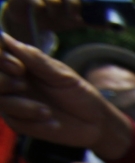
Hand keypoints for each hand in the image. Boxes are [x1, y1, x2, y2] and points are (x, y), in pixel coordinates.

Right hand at [0, 33, 131, 159]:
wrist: (96, 123)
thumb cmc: (79, 93)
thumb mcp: (61, 74)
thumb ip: (35, 59)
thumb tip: (7, 39)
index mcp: (20, 65)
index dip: (0, 59)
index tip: (18, 66)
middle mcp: (13, 83)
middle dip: (3, 81)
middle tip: (23, 85)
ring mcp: (15, 103)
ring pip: (1, 102)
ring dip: (21, 106)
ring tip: (47, 111)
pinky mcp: (22, 123)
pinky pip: (15, 121)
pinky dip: (33, 121)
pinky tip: (53, 123)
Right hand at [1, 0, 88, 44]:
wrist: (29, 21)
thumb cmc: (54, 15)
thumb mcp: (73, 19)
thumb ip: (90, 20)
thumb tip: (109, 25)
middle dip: (73, 3)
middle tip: (75, 18)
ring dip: (55, 11)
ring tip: (53, 15)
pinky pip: (37, 3)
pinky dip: (41, 10)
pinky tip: (39, 12)